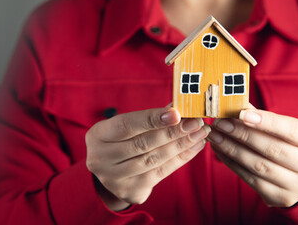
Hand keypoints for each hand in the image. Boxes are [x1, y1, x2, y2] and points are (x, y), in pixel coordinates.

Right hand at [85, 107, 209, 210]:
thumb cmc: (120, 141)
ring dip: (181, 146)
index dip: (152, 119)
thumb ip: (149, 118)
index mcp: (97, 136)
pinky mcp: (129, 191)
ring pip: (153, 160)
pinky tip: (194, 148)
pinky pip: (160, 174)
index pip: (127, 125)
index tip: (177, 113)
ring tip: (199, 134)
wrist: (108, 171)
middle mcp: (101, 159)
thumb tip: (178, 106)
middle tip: (196, 122)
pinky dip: (179, 159)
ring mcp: (114, 178)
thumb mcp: (126, 126)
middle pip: (142, 144)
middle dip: (173, 132)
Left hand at [207, 106, 297, 206]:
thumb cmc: (293, 147)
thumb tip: (237, 105)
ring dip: (232, 149)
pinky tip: (220, 151)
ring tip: (215, 136)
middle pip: (273, 149)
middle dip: (242, 134)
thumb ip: (266, 118)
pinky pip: (250, 179)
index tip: (241, 113)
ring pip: (259, 165)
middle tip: (221, 123)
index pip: (292, 130)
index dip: (266, 121)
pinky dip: (232, 163)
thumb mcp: (289, 131)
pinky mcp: (281, 197)